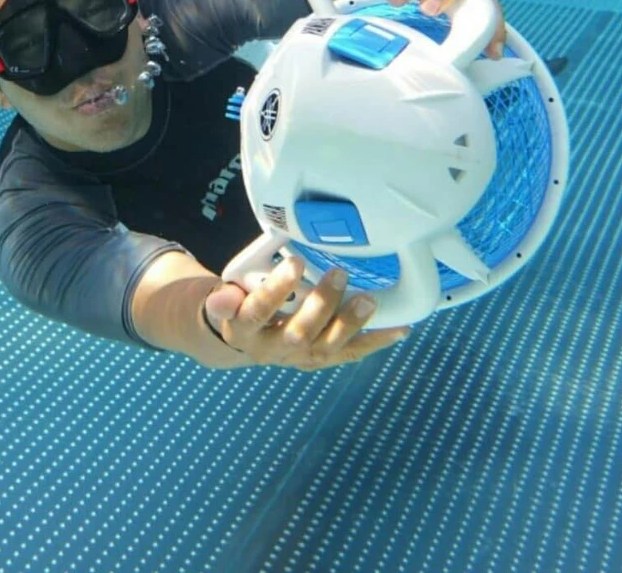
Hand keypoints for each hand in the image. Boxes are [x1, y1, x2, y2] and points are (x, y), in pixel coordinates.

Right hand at [205, 257, 408, 370]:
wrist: (241, 337)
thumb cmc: (238, 302)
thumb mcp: (223, 295)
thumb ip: (224, 296)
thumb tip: (222, 295)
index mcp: (243, 328)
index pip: (257, 312)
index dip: (276, 290)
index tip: (294, 262)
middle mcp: (272, 348)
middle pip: (298, 333)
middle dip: (321, 305)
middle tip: (338, 273)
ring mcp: (298, 357)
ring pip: (326, 346)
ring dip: (350, 323)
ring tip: (369, 299)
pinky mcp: (319, 358)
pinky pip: (348, 353)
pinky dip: (375, 341)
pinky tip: (399, 329)